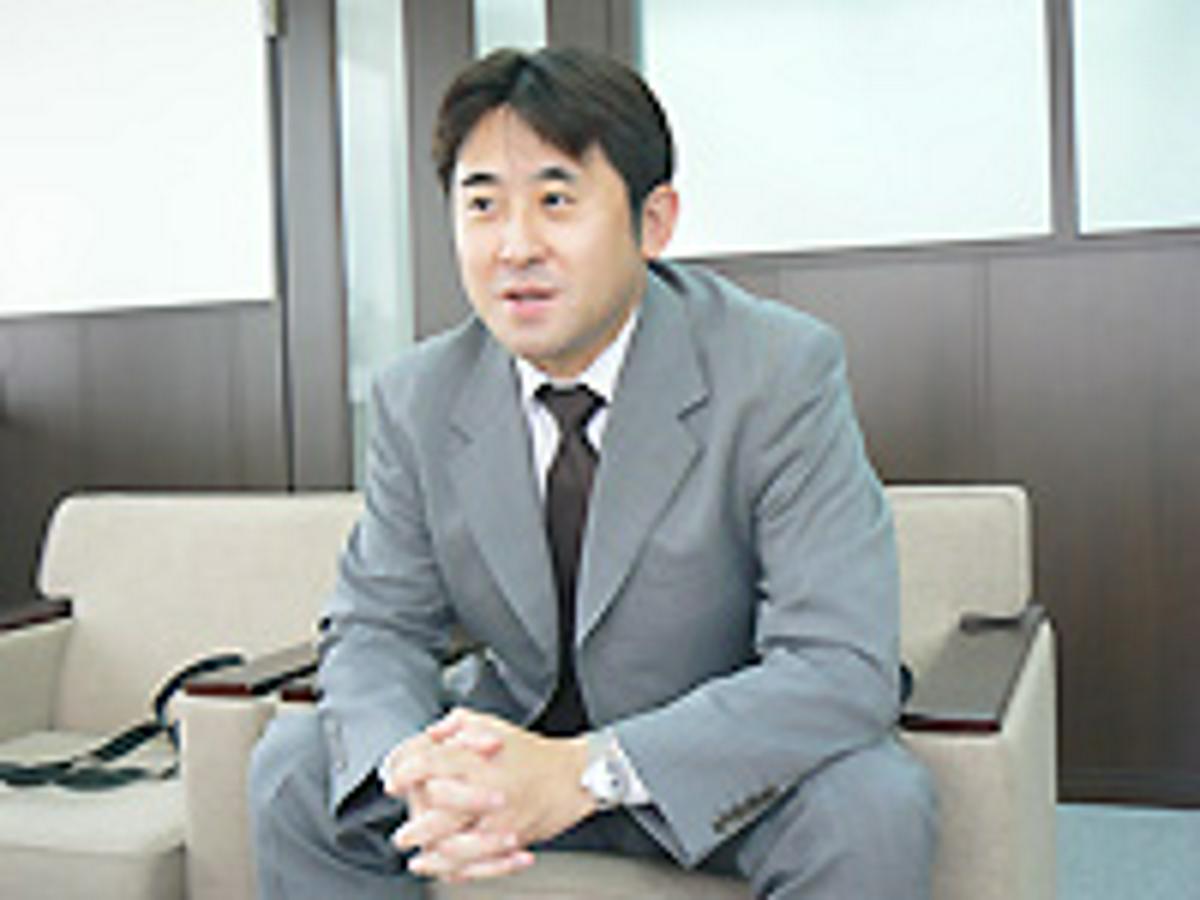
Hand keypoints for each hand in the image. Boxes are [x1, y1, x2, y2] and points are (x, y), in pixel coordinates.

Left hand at [384, 709, 594, 880]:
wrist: (573, 777)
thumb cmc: (532, 753)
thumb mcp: (493, 725)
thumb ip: (458, 724)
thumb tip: (432, 733)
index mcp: (480, 758)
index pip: (431, 763)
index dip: (405, 772)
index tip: (393, 783)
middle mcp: (487, 789)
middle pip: (437, 810)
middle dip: (415, 825)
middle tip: (402, 833)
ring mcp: (500, 819)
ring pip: (455, 845)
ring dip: (431, 855)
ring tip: (418, 856)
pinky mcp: (512, 840)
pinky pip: (479, 863)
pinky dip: (458, 870)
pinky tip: (445, 869)